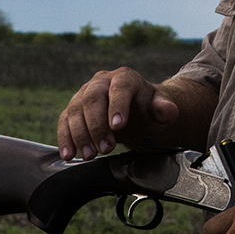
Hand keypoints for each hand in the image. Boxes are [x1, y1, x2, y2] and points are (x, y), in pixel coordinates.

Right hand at [56, 67, 178, 160]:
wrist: (135, 114)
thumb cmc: (147, 110)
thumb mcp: (159, 110)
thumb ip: (164, 109)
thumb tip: (169, 110)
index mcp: (125, 77)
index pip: (120, 87)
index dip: (118, 105)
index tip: (118, 126)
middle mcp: (101, 81)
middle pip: (93, 98)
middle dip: (97, 125)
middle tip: (106, 148)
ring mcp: (85, 93)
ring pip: (75, 110)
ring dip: (80, 134)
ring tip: (90, 155)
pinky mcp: (74, 108)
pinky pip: (64, 120)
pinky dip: (65, 137)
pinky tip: (69, 154)